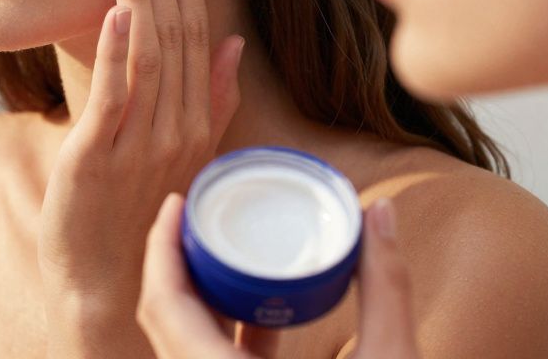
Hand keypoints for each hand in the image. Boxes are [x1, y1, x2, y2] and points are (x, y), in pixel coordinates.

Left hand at [38, 0, 246, 350]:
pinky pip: (112, 95)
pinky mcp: (98, 156)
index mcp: (196, 120)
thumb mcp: (187, 151)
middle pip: (176, 34)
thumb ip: (211, 96)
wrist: (105, 277)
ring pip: (147, 54)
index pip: (197, 34)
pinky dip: (115, 50)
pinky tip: (114, 9)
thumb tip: (231, 40)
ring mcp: (140, 142)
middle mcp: (176, 127)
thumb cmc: (140, 211)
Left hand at [137, 194, 419, 358]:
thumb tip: (381, 214)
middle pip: (166, 321)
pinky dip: (221, 333)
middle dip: (176, 262)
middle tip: (197, 214)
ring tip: (222, 248)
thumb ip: (387, 288)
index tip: (176, 203)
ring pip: (184, 347)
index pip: (163, 308)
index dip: (160, 250)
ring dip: (197, 297)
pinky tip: (254, 309)